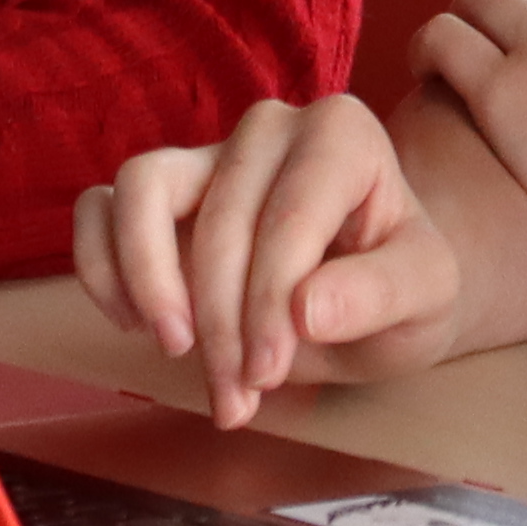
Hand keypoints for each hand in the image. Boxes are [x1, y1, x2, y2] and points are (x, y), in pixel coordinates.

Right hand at [73, 94, 468, 428]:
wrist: (370, 291)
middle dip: (221, 320)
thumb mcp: (427, 297)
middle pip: (220, 216)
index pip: (289, 215)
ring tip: (175, 349)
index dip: (269, 301)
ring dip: (150, 280)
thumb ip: (380, 295)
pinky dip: (101, 265)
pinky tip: (134, 323)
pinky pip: (99, 206)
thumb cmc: (401, 285)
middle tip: (237, 398)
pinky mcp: (159, 189)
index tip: (268, 374)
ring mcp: (208, 152)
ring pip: (143, 188)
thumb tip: (305, 311)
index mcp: (343, 134)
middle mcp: (271, 127)